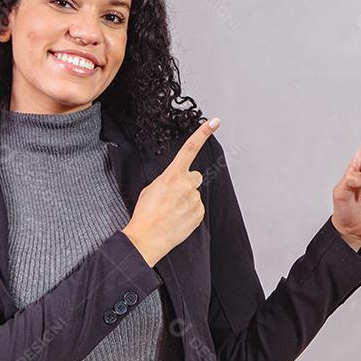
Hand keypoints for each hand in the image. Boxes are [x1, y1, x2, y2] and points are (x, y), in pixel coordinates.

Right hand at [122, 116, 220, 266]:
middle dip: (187, 183)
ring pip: (194, 195)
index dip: (202, 133)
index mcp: (172, 175)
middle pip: (195, 176)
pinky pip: (197, 208)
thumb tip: (176, 183)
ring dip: (186, 200)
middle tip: (173, 197)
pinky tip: (177, 219)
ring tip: (171, 212)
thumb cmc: (145, 214)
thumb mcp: (151, 188)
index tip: (214, 122)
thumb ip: (168, 180)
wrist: (147, 238)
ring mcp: (194, 200)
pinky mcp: (199, 214)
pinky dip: (189, 213)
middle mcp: (186, 185)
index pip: (189, 149)